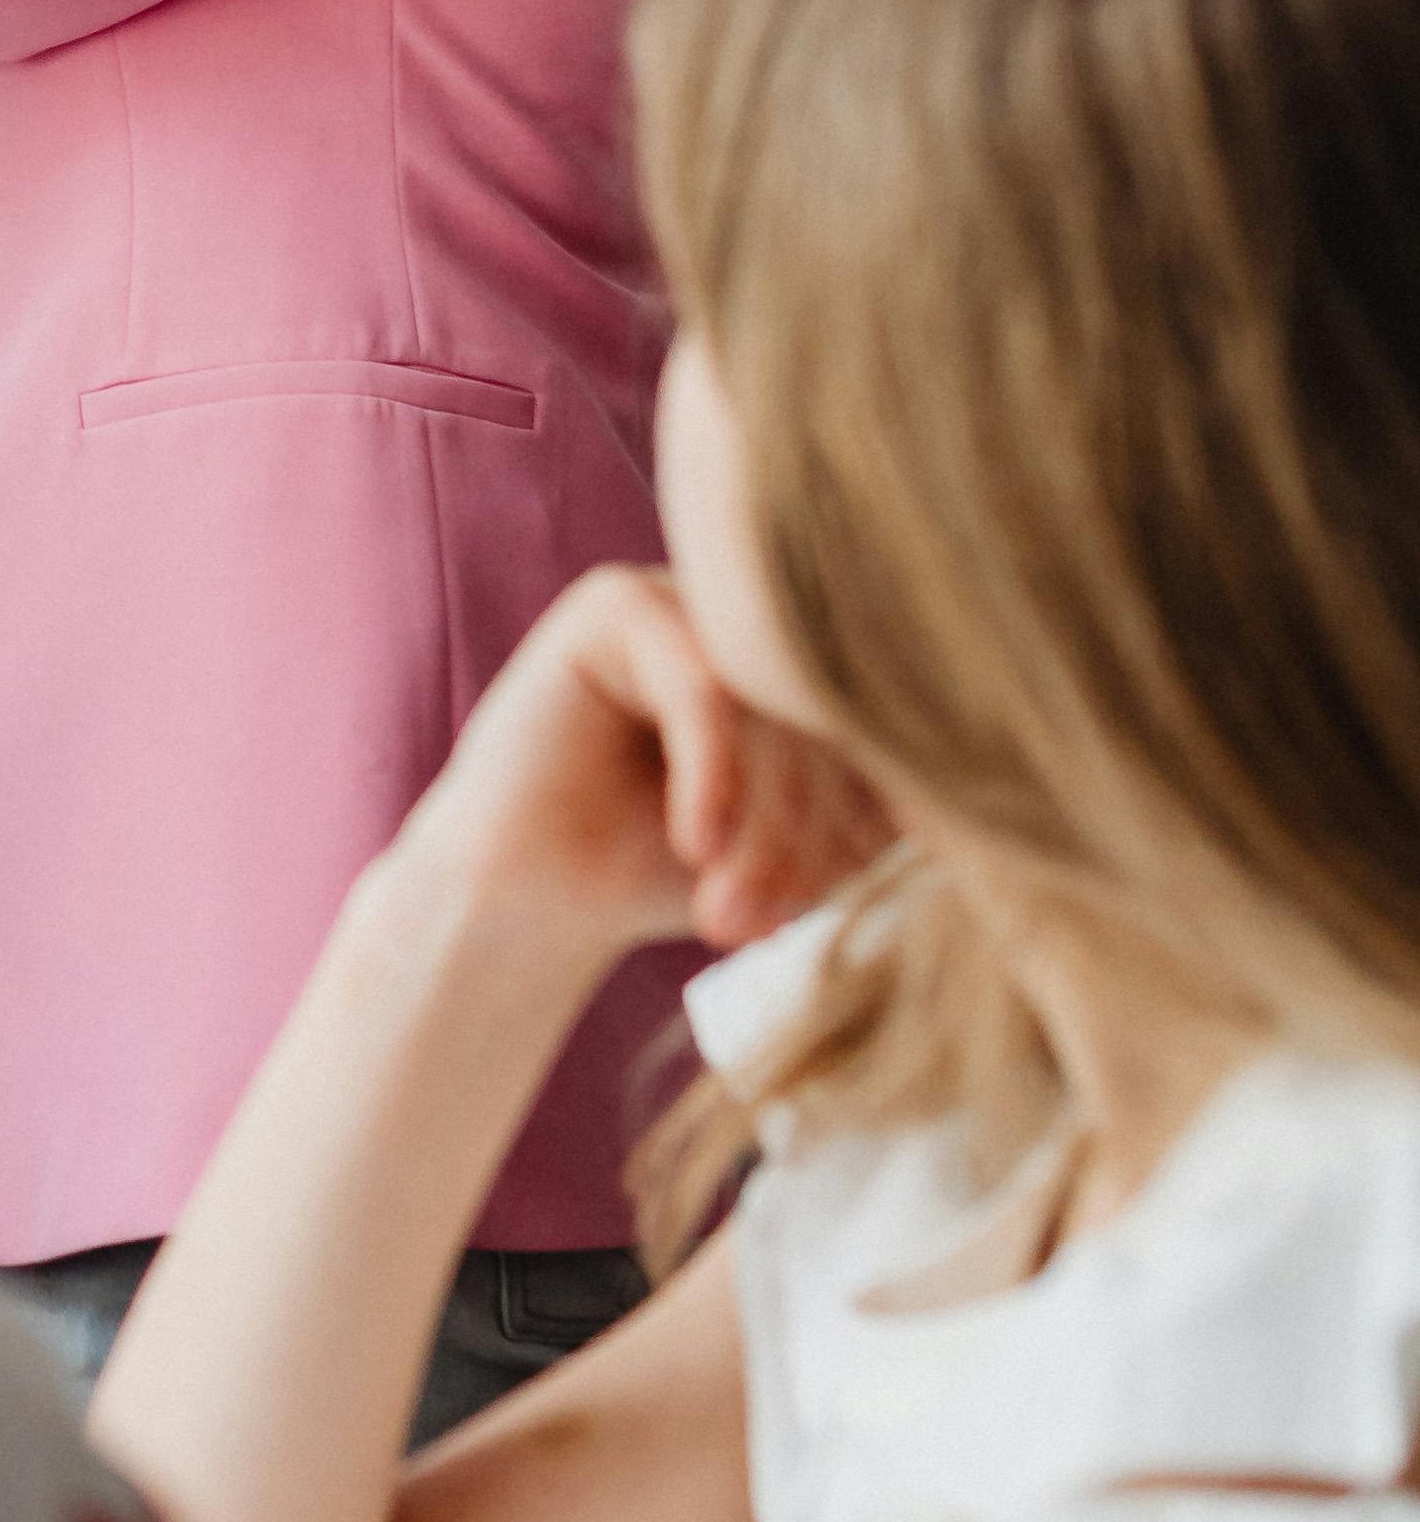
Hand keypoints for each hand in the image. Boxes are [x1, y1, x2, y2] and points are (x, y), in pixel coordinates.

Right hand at [399, 567, 889, 978]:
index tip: (852, 904)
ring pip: (771, 703)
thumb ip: (880, 809)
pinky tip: (694, 848)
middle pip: (834, 708)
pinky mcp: (615, 604)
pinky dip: (713, 778)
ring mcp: (689, 596)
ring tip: (728, 915)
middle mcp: (756, 613)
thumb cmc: (662, 879)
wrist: (525, 904)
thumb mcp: (802, 847)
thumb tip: (995, 799)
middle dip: (808, 833)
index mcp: (813, 659)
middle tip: (767, 925)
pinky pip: (704, 688)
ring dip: (761, 825)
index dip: (884, 812)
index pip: (890, 717)